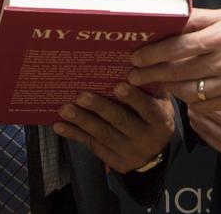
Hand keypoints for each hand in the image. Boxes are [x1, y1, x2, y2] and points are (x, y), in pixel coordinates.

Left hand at [52, 83, 174, 172]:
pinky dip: (75, 134)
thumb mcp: (160, 102)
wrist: (157, 153)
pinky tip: (59, 126)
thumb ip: (149, 85)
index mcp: (160, 121)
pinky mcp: (115, 162)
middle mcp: (146, 139)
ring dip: (82, 121)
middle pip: (121, 121)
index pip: (148, 109)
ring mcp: (129, 153)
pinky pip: (92, 146)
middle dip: (100, 108)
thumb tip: (133, 59)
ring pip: (103, 135)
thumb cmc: (154, 115)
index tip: (118, 86)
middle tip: (81, 96)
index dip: (134, 98)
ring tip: (64, 109)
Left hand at [128, 8, 220, 110]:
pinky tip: (183, 95)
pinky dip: (191, 102)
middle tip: (133, 76)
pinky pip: (207, 107)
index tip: (136, 56)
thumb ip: (199, 19)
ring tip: (158, 84)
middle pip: (178, 71)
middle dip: (151, 74)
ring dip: (169, 89)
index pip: (177, 47)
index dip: (152, 53)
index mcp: (220, 37)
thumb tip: (171, 19)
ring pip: (189, 92)